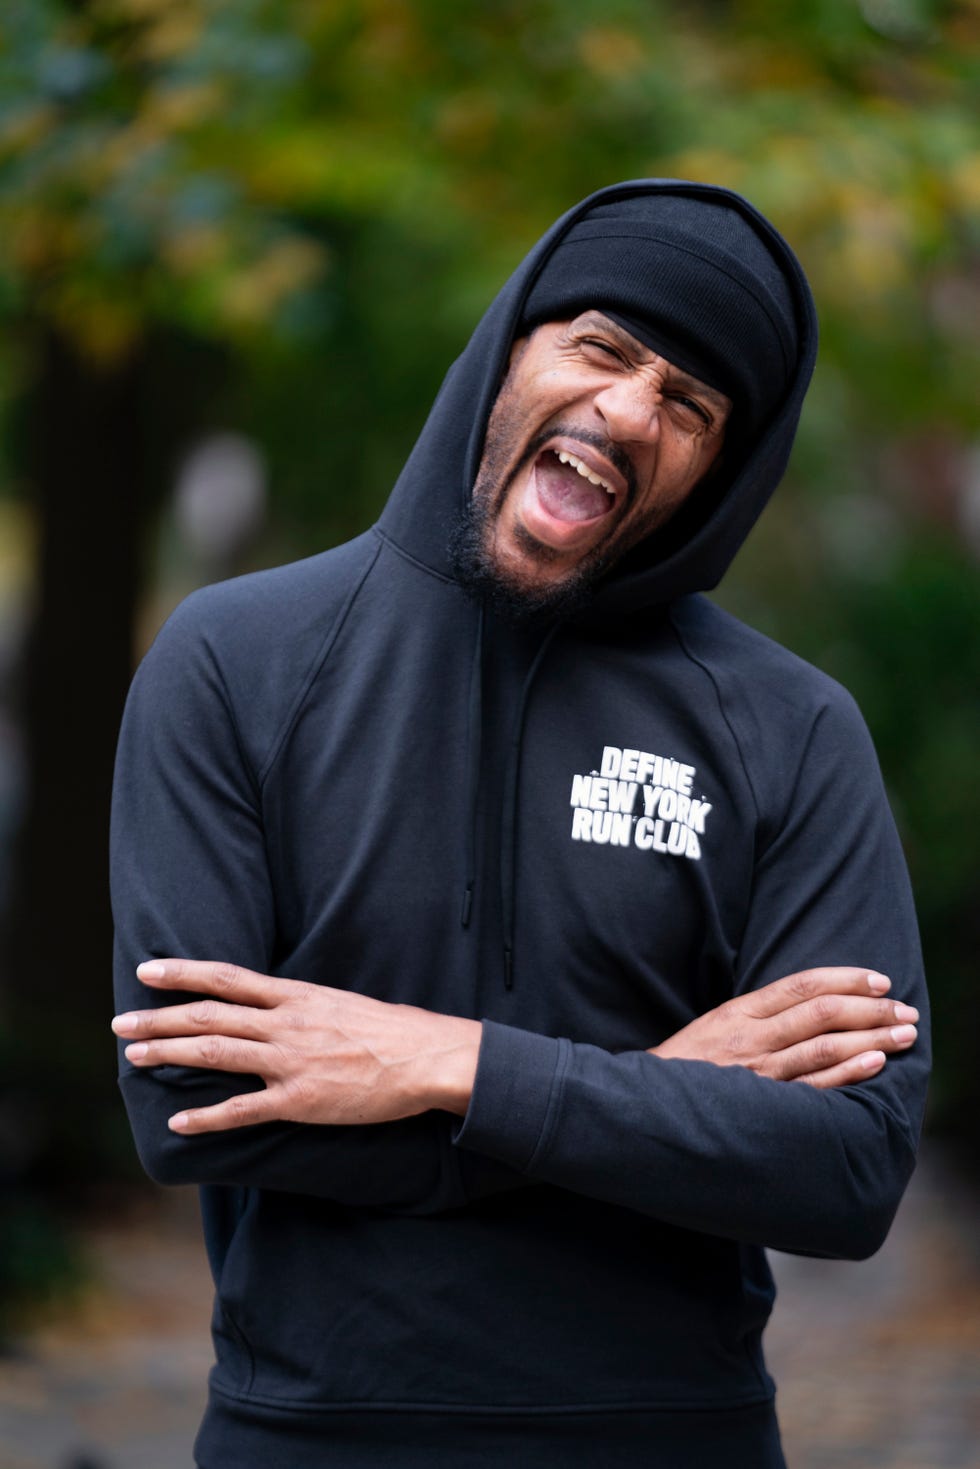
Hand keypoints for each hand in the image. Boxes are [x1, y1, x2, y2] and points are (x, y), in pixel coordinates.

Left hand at [112, 960, 481, 1133]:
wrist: (426, 1057)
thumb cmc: (388, 1030)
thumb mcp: (337, 1002)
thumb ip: (297, 1005)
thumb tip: (263, 1007)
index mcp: (295, 996)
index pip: (227, 978)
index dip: (183, 972)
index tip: (147, 970)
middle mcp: (286, 1023)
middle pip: (209, 1016)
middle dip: (159, 1019)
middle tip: (120, 1022)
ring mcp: (291, 1062)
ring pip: (216, 1054)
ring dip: (170, 1054)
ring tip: (134, 1057)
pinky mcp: (301, 1101)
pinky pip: (243, 1110)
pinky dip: (206, 1118)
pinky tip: (177, 1123)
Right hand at [650, 967, 917, 1087]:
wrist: (647, 1105)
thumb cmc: (687, 1066)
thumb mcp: (716, 1024)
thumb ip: (759, 1014)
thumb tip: (813, 1003)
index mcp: (740, 1010)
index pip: (802, 985)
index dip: (846, 979)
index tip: (881, 982)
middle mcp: (751, 1036)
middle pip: (821, 1013)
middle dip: (870, 1009)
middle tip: (905, 1010)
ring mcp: (757, 1071)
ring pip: (824, 1048)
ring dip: (871, 1038)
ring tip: (904, 1034)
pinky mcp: (762, 1104)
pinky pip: (811, 1088)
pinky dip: (846, 1073)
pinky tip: (874, 1064)